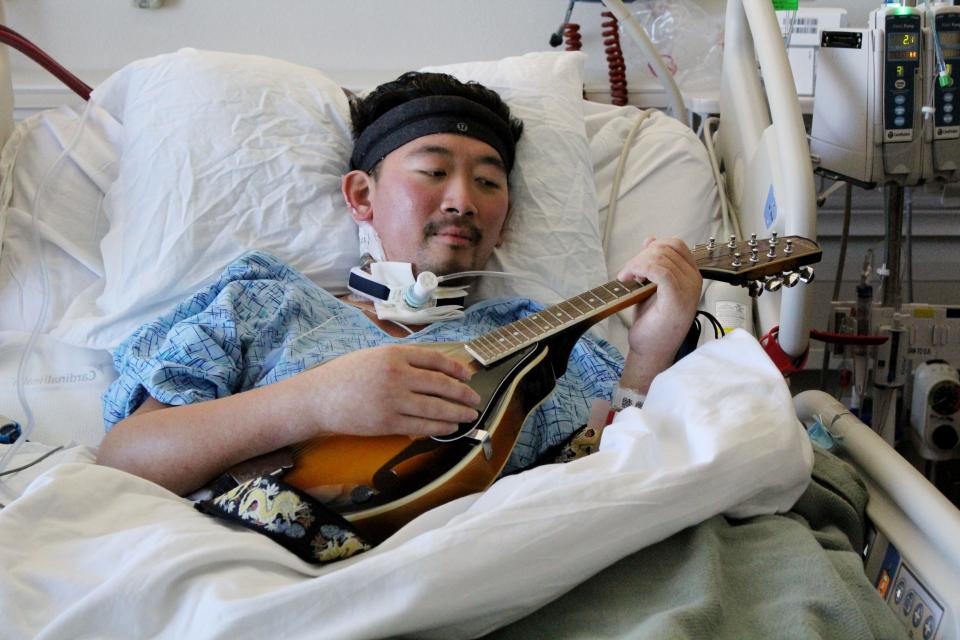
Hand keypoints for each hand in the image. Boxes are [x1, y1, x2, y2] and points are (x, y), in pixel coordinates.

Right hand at [295, 345, 481, 438]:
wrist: (318, 398)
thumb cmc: (345, 375)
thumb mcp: (374, 356)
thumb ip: (402, 360)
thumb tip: (434, 370)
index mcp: (394, 354)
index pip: (435, 360)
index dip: (456, 368)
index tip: (468, 376)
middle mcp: (396, 375)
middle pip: (441, 384)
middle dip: (463, 393)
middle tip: (475, 399)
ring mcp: (393, 400)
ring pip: (435, 407)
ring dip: (457, 412)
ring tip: (469, 414)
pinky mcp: (387, 422)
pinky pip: (421, 425)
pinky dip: (439, 426)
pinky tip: (450, 426)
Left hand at [616, 237, 701, 384]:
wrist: (651, 351)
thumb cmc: (652, 324)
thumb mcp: (651, 287)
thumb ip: (653, 264)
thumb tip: (650, 239)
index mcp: (691, 276)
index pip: (675, 244)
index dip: (652, 247)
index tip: (636, 263)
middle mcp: (694, 280)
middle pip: (666, 248)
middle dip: (640, 256)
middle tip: (627, 274)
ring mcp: (688, 289)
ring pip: (660, 258)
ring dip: (635, 264)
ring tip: (626, 278)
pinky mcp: (676, 298)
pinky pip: (659, 270)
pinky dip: (639, 269)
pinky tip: (629, 279)